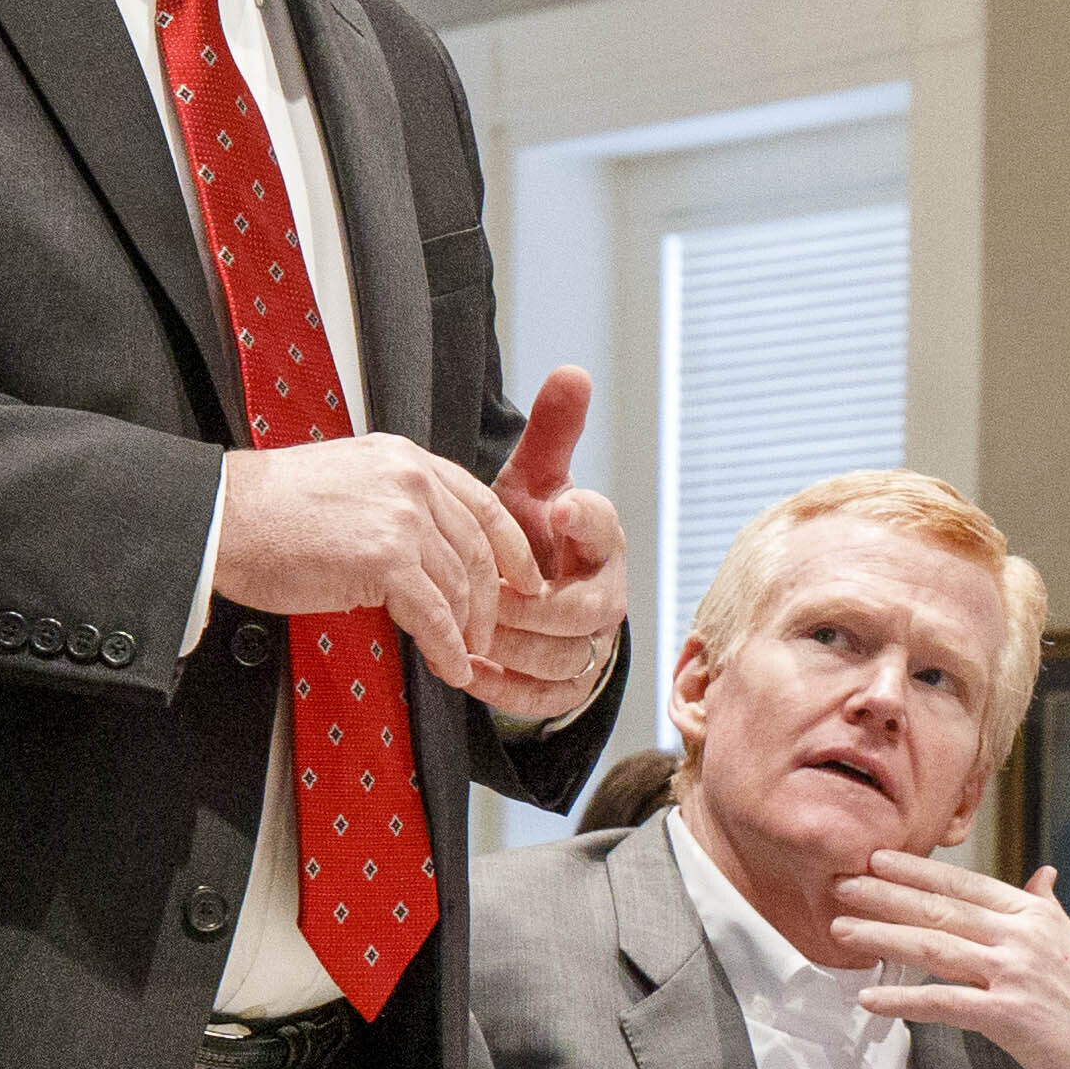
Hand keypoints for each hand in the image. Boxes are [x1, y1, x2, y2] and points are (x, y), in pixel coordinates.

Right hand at [216, 431, 514, 660]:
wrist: (220, 518)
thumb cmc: (266, 510)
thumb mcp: (344, 481)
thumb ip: (390, 503)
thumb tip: (419, 548)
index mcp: (404, 458)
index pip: (481, 502)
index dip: (511, 548)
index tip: (525, 578)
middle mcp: (411, 481)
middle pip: (478, 549)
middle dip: (490, 600)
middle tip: (487, 633)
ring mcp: (402, 518)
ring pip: (459, 586)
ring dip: (465, 630)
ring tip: (461, 655)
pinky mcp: (385, 560)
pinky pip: (435, 616)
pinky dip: (446, 648)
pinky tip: (448, 667)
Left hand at [467, 370, 633, 733]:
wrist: (526, 596)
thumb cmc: (530, 534)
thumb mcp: (535, 481)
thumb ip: (552, 433)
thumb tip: (573, 371)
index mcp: (600, 542)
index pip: (606, 529)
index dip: (585, 518)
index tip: (558, 504)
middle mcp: (605, 597)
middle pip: (582, 611)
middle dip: (529, 604)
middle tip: (482, 589)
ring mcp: (589, 647)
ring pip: (560, 657)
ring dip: (509, 645)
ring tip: (463, 628)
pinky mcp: (568, 687)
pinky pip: (544, 697)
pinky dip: (503, 686)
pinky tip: (466, 666)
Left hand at [834, 852, 1069, 1068]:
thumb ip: (1049, 910)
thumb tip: (1042, 875)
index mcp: (1038, 915)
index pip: (966, 885)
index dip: (917, 872)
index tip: (876, 859)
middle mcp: (1025, 936)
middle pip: (941, 910)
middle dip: (884, 895)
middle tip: (840, 883)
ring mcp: (1017, 974)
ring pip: (934, 948)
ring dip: (881, 937)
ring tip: (840, 930)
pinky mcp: (1010, 1016)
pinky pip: (942, 1004)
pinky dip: (902, 1001)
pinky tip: (869, 999)